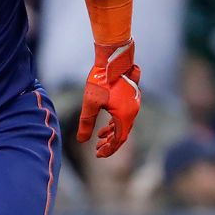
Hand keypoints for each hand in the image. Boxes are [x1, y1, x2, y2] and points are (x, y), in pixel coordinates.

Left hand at [77, 39, 141, 157]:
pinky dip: (115, 123)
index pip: (119, 140)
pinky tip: (105, 124)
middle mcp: (132, 112)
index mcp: (125, 116)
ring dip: (112, 133)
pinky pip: (124, 116)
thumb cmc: (101, 80)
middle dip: (110, 144)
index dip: (109, 149)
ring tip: (100, 137)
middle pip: (122, 134)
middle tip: (98, 151)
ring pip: (123, 125)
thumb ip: (86, 122)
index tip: (99, 155)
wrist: (113, 59)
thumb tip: (81, 140)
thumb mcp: (90, 102)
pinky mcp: (129, 97)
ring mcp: (133, 104)